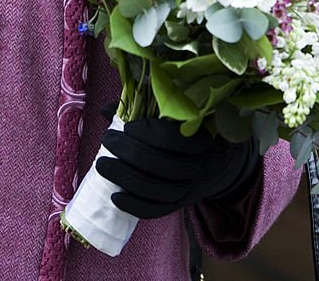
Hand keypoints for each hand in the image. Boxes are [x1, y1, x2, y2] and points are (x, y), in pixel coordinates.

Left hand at [95, 115, 259, 218]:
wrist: (216, 161)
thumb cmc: (186, 129)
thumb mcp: (174, 114)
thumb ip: (142, 108)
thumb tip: (104, 109)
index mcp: (203, 137)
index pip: (175, 139)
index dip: (149, 133)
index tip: (127, 126)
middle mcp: (203, 166)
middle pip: (165, 166)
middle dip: (131, 154)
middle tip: (107, 140)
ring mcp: (193, 188)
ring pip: (160, 190)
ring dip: (127, 179)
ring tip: (102, 166)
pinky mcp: (181, 204)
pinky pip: (159, 210)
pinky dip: (135, 206)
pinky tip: (115, 197)